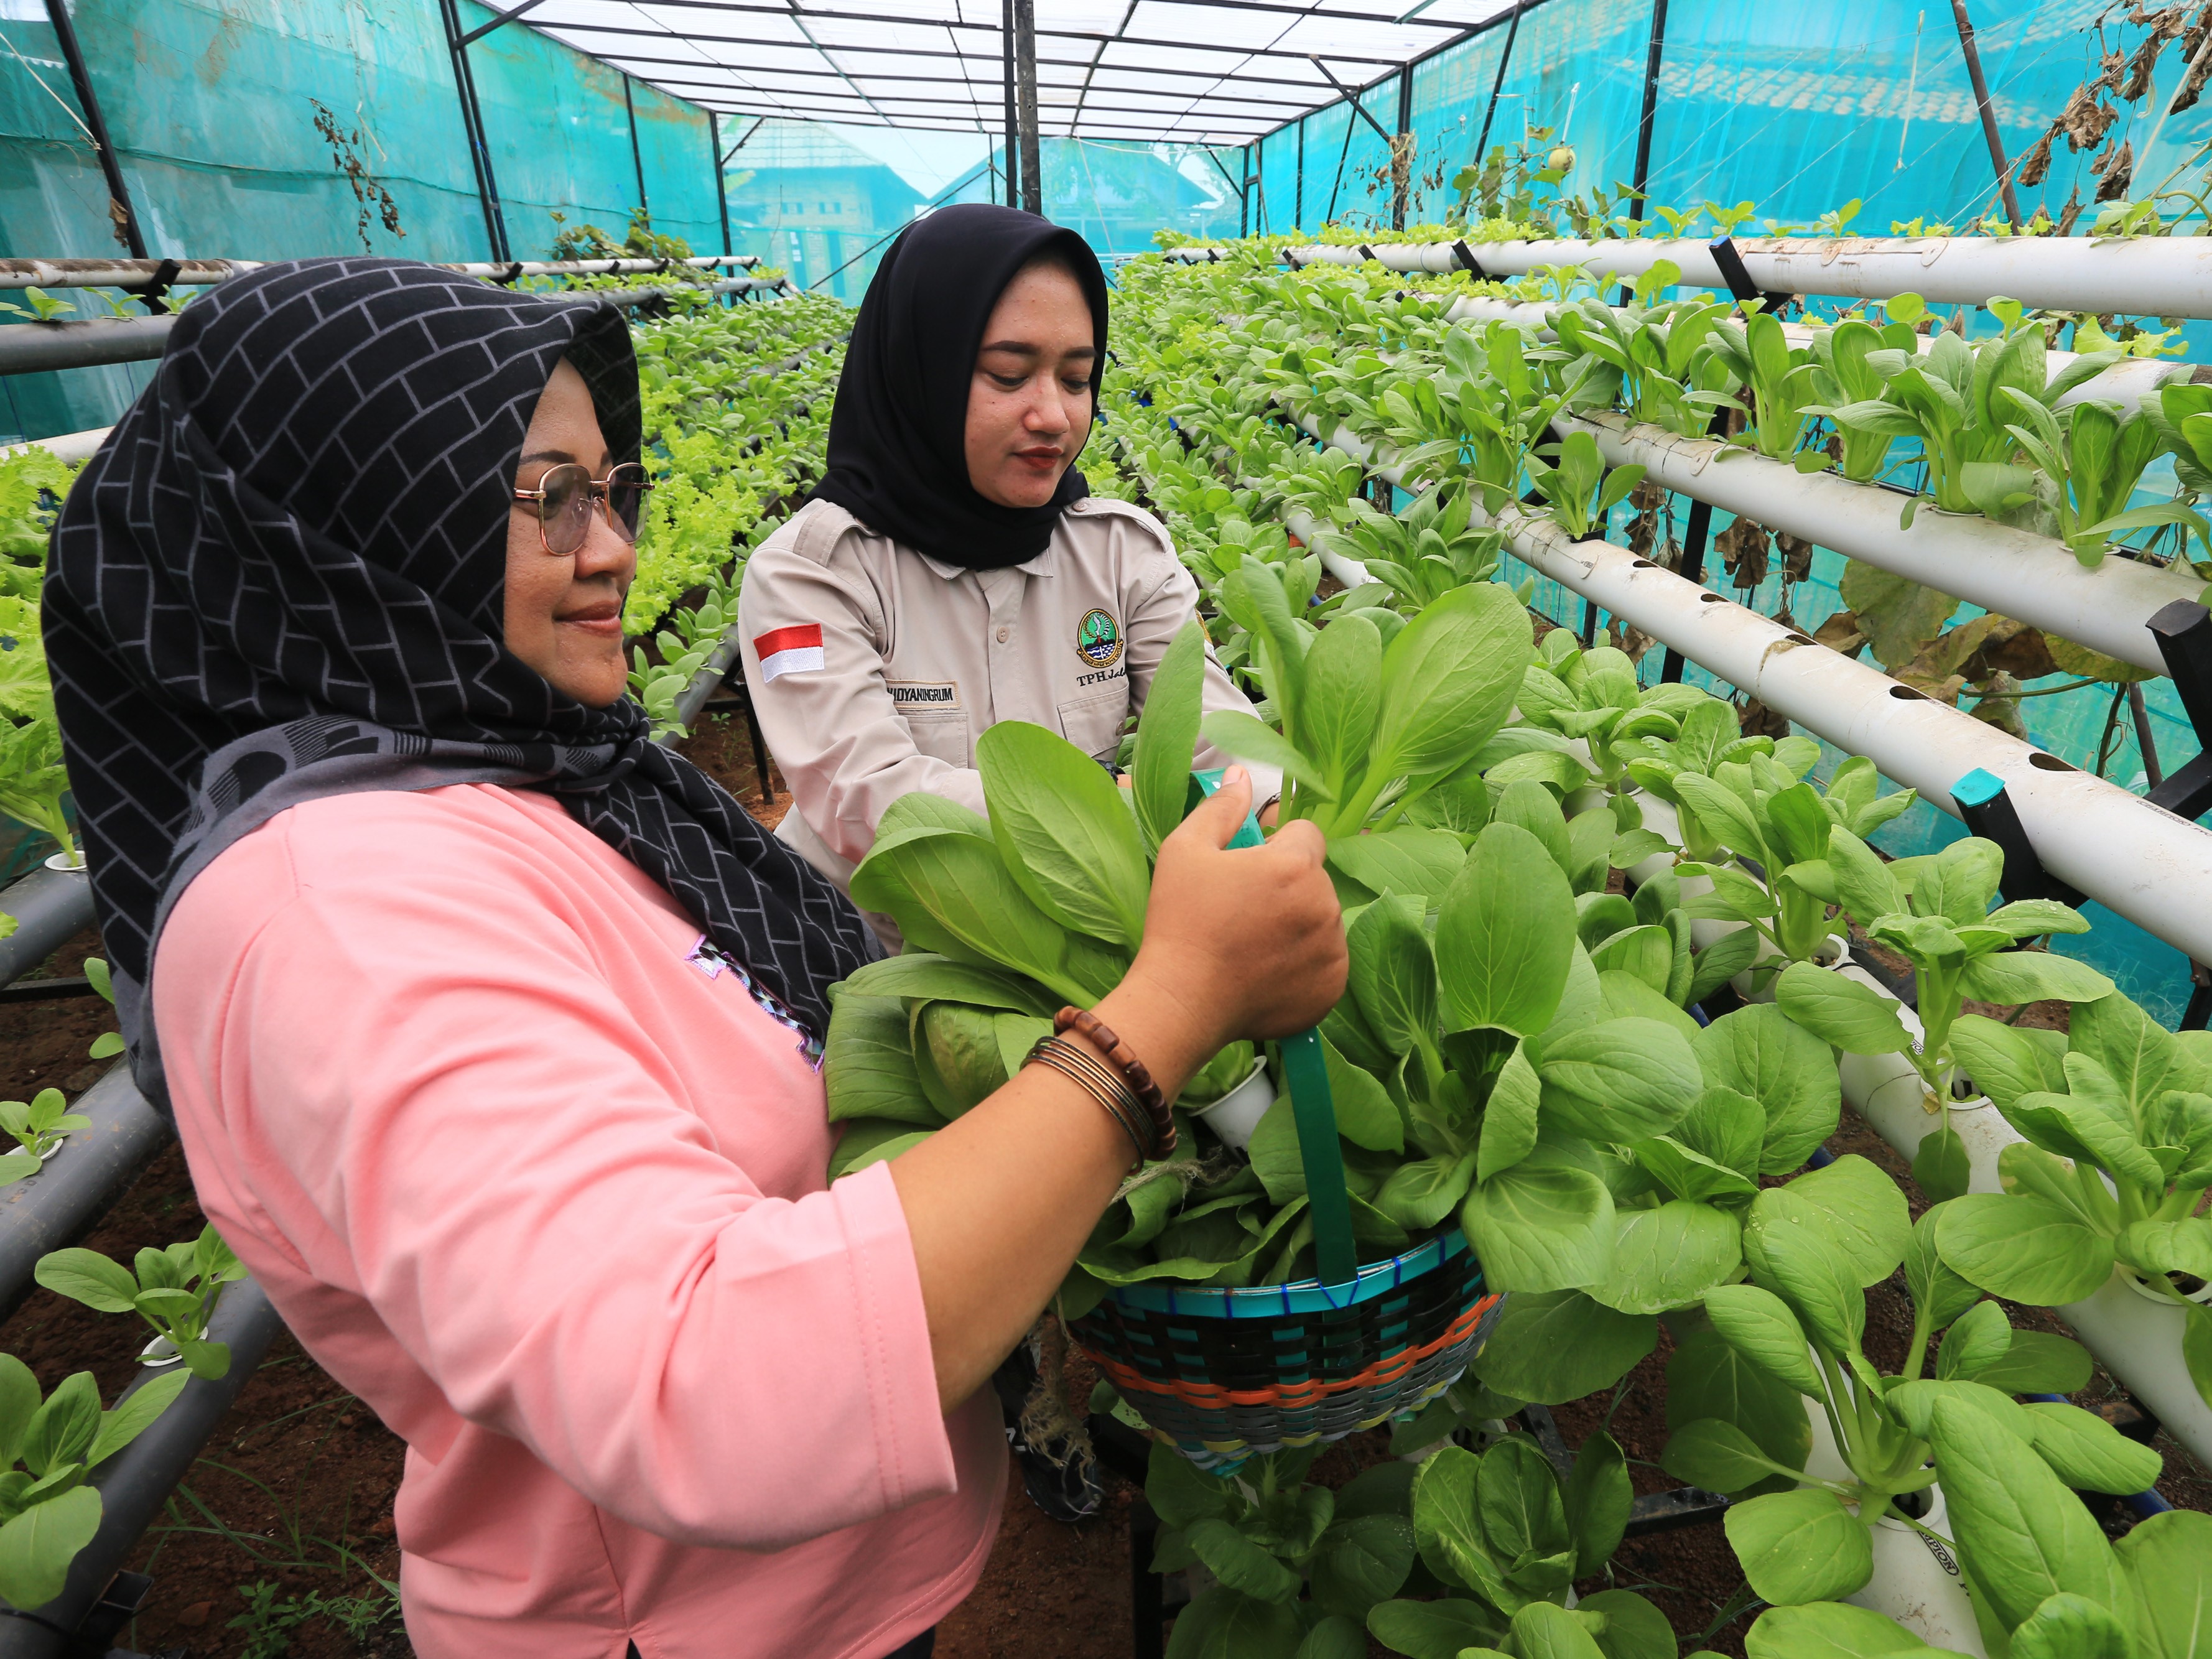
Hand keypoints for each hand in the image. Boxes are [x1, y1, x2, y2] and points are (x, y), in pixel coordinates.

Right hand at [1120, 766, 1344, 1054]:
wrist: (1183, 1001)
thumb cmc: (1180, 921)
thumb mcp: (1185, 850)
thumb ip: (1221, 808)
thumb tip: (1241, 775)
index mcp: (1295, 865)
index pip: (1307, 834)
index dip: (1278, 846)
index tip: (1250, 869)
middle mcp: (1325, 904)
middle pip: (1315, 879)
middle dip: (1288, 886)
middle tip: (1244, 910)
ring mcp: (1332, 950)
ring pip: (1322, 921)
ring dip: (1298, 924)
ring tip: (1253, 944)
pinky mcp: (1332, 989)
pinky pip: (1327, 962)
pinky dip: (1305, 964)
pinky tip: (1267, 971)